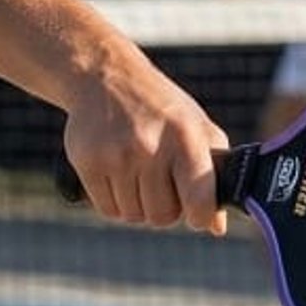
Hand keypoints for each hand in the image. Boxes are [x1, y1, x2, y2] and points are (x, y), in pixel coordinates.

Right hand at [61, 64, 229, 234]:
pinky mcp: (88, 161)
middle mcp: (150, 145)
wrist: (107, 78)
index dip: (200, 215)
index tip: (196, 212)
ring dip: (138, 204)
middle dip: (164, 207)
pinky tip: (118, 174)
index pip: (199, 201)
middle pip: (162, 216)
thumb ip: (214, 175)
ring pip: (134, 215)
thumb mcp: (196, 128)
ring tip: (138, 173)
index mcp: (185, 137)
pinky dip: (115, 201)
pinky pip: (108, 209)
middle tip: (161, 182)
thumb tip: (217, 227)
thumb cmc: (162, 109)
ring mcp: (116, 154)